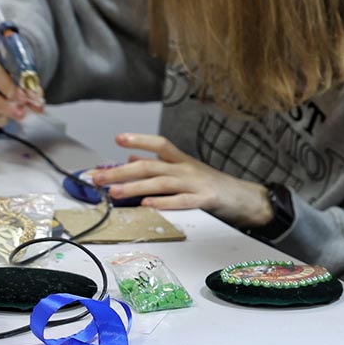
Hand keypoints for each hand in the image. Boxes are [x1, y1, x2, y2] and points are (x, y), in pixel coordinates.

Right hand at [0, 45, 43, 126]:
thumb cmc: (6, 68)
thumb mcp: (18, 70)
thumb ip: (28, 85)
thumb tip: (38, 105)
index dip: (8, 86)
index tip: (24, 98)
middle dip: (1, 105)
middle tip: (20, 114)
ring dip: (0, 113)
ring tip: (17, 113)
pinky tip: (4, 118)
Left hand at [92, 133, 273, 228]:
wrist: (246, 198)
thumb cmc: (213, 185)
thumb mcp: (186, 172)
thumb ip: (159, 166)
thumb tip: (131, 159)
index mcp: (182, 160)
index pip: (160, 144)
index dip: (139, 140)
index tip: (118, 139)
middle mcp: (186, 169)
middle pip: (151, 165)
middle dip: (121, 171)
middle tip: (97, 177)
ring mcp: (196, 183)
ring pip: (161, 182)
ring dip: (135, 187)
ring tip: (114, 193)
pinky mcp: (205, 199)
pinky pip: (181, 201)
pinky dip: (163, 202)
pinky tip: (147, 205)